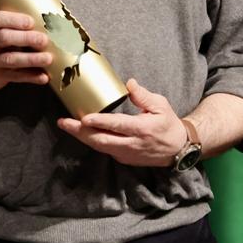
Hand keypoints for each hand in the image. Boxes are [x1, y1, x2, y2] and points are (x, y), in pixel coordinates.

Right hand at [0, 11, 51, 90]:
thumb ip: (14, 26)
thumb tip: (46, 23)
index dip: (14, 20)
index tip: (31, 22)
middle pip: (4, 38)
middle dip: (25, 38)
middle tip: (44, 40)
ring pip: (10, 59)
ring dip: (31, 59)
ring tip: (47, 58)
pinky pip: (15, 77)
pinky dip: (31, 77)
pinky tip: (43, 77)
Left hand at [56, 78, 186, 166]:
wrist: (178, 149)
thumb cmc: (169, 125)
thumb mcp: (161, 105)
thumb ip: (143, 95)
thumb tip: (128, 83)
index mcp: (142, 129)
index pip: (117, 125)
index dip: (100, 122)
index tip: (85, 118)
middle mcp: (132, 144)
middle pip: (101, 139)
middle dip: (80, 131)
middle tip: (64, 122)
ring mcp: (126, 154)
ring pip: (100, 146)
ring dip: (81, 136)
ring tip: (66, 125)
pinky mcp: (123, 158)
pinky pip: (104, 149)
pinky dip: (91, 140)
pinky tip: (80, 132)